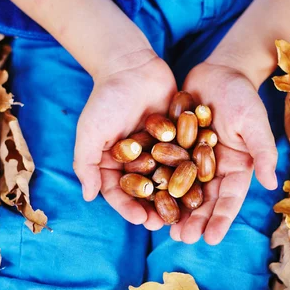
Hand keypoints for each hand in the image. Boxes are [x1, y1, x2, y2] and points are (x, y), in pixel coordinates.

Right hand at [73, 49, 175, 229]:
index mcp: (113, 163)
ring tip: (187, 213)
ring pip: (167, 178)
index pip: (120, 192)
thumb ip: (87, 164)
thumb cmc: (106, 99)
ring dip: (176, 197)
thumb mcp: (90, 132)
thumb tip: (88, 196)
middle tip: (166, 224)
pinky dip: (193, 171)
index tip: (141, 220)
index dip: (129, 208)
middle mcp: (136, 160)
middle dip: (154, 208)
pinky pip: (185, 157)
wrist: (131, 65)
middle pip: (145, 191)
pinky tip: (203, 186)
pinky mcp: (178, 137)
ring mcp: (158, 150)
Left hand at [172, 61, 277, 244]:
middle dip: (194, 221)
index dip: (221, 220)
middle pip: (204, 200)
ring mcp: (193, 160)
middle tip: (181, 239)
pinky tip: (146, 198)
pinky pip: (165, 169)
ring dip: (174, 209)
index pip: (229, 199)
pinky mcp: (175, 148)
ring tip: (163, 229)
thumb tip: (272, 184)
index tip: (210, 240)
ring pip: (183, 190)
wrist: (219, 72)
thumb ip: (261, 151)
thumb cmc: (242, 96)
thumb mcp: (254, 122)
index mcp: (236, 167)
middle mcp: (214, 169)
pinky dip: (158, 184)